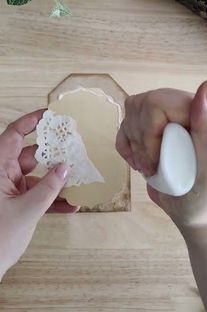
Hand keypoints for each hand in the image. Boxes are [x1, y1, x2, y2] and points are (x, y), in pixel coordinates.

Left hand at [0, 110, 76, 279]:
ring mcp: (11, 190)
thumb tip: (66, 168)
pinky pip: (38, 195)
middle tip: (75, 147)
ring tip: (79, 177)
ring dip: (57, 179)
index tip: (51, 115)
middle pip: (31, 155)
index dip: (31, 122)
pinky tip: (72, 205)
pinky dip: (53, 199)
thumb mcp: (27, 211)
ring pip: (37, 176)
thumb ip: (49, 189)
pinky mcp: (17, 203)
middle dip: (53, 153)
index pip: (13, 136)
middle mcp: (4, 175)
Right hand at [116, 80, 206, 241]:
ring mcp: (165, 118)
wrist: (196, 212)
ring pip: (131, 113)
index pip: (158, 103)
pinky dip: (126, 148)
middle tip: (151, 168)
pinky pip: (124, 125)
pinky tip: (140, 163)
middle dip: (140, 141)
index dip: (149, 132)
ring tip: (148, 167)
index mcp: (201, 112)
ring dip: (133, 145)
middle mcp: (183, 109)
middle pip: (141, 105)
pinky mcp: (150, 129)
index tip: (156, 161)